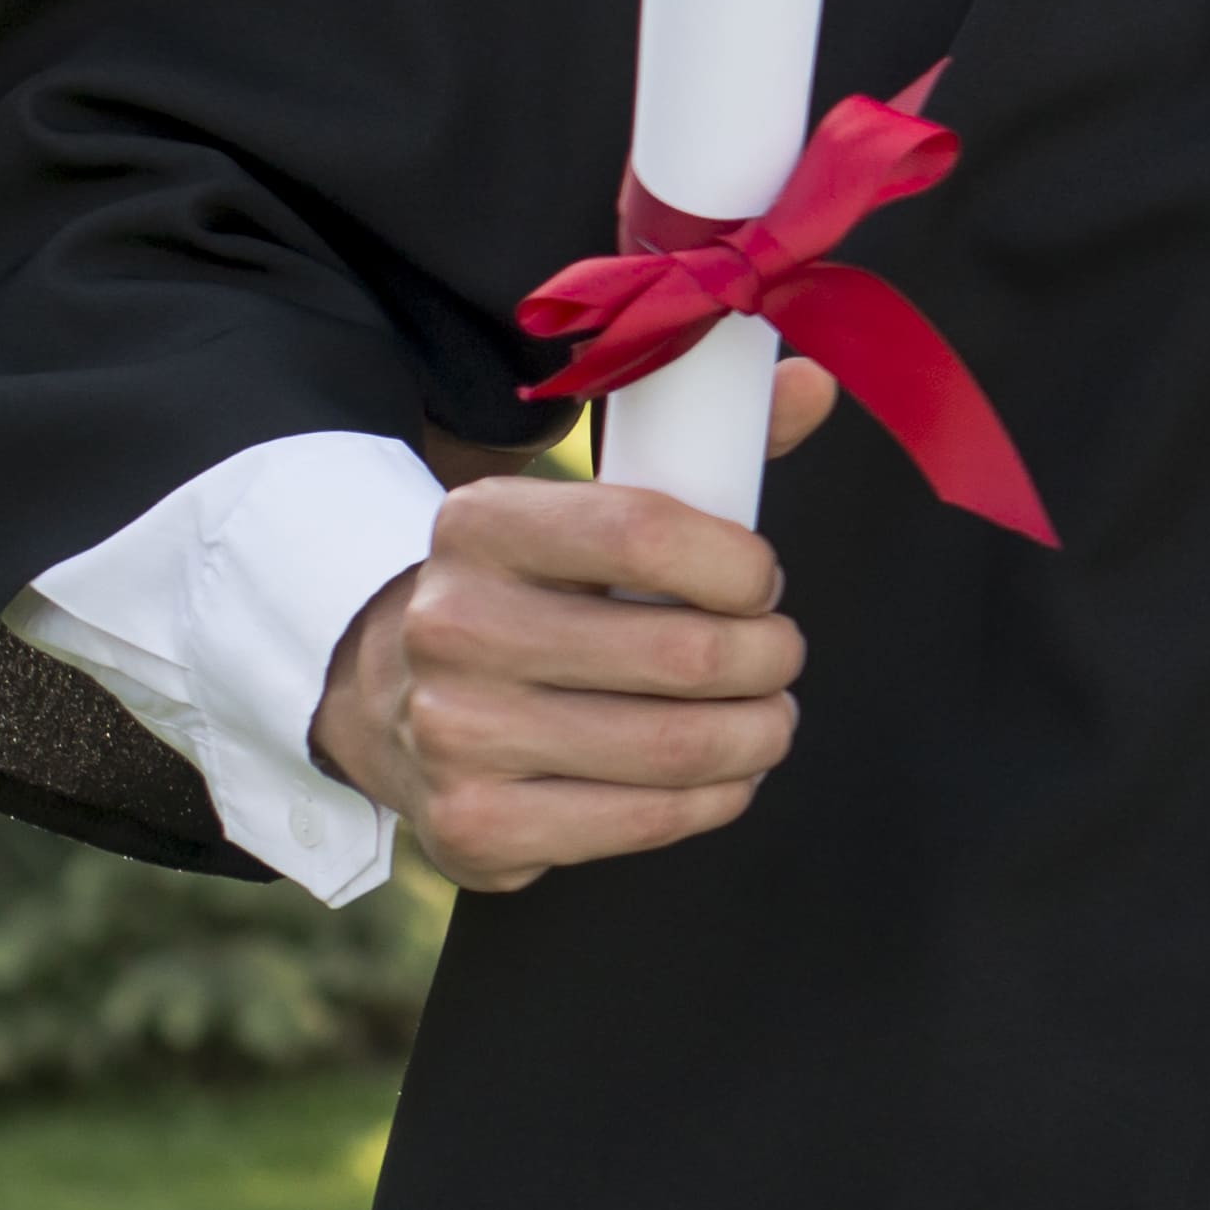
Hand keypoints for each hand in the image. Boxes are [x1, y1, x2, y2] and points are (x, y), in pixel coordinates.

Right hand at [315, 362, 836, 887]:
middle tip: (777, 655)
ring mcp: (455, 734)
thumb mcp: (591, 505)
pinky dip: (715, 799)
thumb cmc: (536, 592)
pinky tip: (719, 774)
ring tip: (766, 716)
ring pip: (680, 747)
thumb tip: (816, 383)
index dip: (740, 565)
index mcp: (480, 524)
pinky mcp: (475, 825)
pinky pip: (647, 821)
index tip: (759, 580)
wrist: (393, 694)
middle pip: (686, 655)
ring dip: (760, 733)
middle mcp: (451, 626)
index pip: (645, 533)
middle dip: (771, 657)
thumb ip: (707, 444)